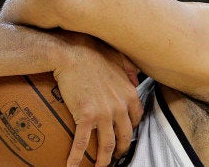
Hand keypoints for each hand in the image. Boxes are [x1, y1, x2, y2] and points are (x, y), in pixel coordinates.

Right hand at [52, 30, 142, 166]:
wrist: (71, 53)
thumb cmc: (92, 52)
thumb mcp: (118, 58)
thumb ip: (130, 69)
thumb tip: (135, 78)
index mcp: (129, 93)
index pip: (136, 119)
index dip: (130, 130)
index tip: (123, 135)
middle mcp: (120, 106)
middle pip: (125, 136)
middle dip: (120, 149)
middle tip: (114, 156)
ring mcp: (104, 113)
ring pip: (108, 145)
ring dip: (104, 160)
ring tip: (99, 166)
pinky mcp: (86, 117)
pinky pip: (83, 143)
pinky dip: (77, 158)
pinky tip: (73, 166)